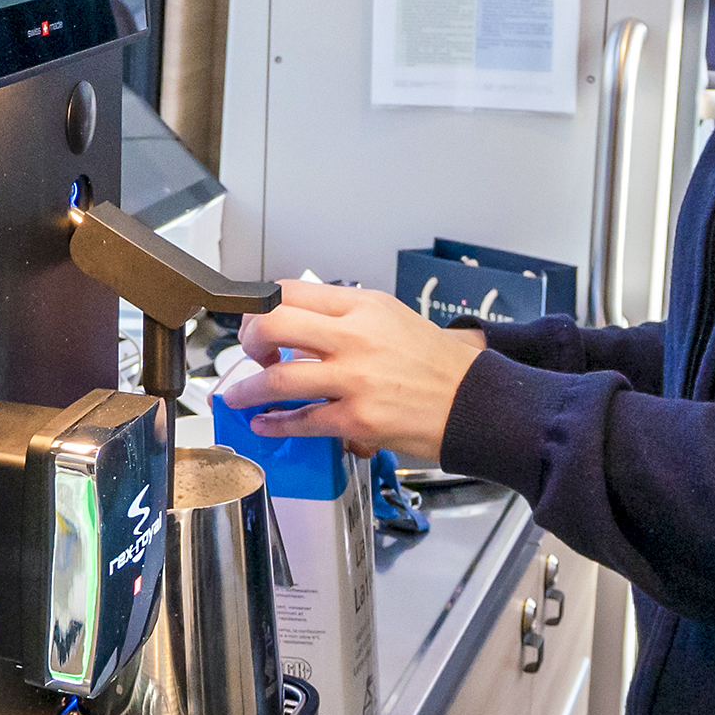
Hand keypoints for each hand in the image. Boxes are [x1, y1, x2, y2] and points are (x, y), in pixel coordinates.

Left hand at [221, 280, 485, 460]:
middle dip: (248, 339)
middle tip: (248, 354)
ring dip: (247, 389)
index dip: (262, 306)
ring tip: (239, 396)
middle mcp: (356, 336)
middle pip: (273, 322)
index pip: (291, 291)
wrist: (476, 402)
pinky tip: (265, 423)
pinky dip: (274, 424)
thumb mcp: (394, 319)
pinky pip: (301, 420)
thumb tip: (304, 329)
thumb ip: (348, 319)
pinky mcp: (358, 418)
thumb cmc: (440, 365)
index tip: (256, 321)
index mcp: (364, 305)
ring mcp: (355, 378)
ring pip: (278, 377)